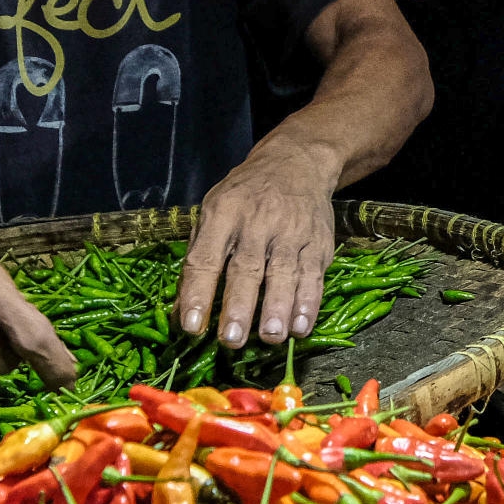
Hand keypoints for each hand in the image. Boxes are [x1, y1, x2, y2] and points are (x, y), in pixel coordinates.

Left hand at [178, 135, 339, 348]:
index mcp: (223, 213)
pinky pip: (313, 276)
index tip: (191, 327)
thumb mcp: (213, 210)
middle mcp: (257, 221)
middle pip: (247, 267)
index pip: (206, 257)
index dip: (198, 293)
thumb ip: (200, 256)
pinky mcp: (318, 243)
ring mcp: (291, 232)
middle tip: (231, 339)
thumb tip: (185, 309)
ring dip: (277, 308)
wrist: (297, 164)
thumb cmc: (245, 196)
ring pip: (284, 273)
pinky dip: (308, 303)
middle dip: (239, 305)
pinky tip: (300, 327)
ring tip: (270, 337)